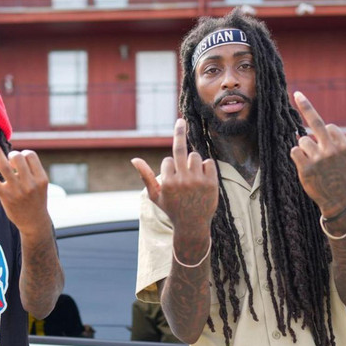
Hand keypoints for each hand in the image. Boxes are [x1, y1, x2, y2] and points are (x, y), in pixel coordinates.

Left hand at [0, 135, 50, 234]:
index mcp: (41, 178)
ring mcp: (17, 190)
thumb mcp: (41, 185)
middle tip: (10, 161)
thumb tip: (13, 154)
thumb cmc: (36, 200)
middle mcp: (30, 183)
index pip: (30, 155)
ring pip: (4, 166)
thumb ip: (31, 170)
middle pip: (18, 157)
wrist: (34, 222)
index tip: (20, 161)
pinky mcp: (5, 197)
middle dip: (12, 154)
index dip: (24, 154)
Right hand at [131, 118, 217, 233]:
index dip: (170, 168)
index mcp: (167, 183)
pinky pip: (208, 162)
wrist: (192, 225)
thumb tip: (134, 159)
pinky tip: (202, 179)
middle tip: (180, 120)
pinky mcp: (211, 183)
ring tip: (193, 178)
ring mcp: (198, 181)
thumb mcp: (155, 195)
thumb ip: (145, 176)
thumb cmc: (171, 209)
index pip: (168, 160)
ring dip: (192, 162)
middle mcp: (182, 181)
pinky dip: (205, 167)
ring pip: (195, 156)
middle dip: (179, 132)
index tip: (172, 180)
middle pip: (180, 150)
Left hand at [290, 91, 345, 217]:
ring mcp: (317, 160)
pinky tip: (303, 164)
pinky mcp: (305, 169)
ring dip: (303, 147)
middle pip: (315, 123)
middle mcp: (331, 150)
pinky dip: (296, 155)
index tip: (327, 145)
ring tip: (312, 161)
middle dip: (306, 106)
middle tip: (297, 94)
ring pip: (302, 140)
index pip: (329, 127)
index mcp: (344, 146)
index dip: (326, 134)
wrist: (339, 202)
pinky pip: (294, 151)